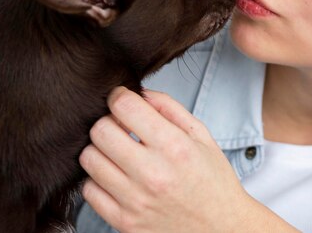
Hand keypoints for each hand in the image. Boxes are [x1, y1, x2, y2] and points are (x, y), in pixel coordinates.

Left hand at [78, 86, 256, 232]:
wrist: (222, 229)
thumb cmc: (213, 181)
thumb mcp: (201, 136)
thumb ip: (169, 107)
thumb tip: (138, 92)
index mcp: (174, 147)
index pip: (124, 107)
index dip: (118, 96)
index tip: (121, 99)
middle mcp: (153, 174)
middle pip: (100, 131)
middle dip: (107, 121)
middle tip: (120, 127)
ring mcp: (135, 201)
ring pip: (89, 159)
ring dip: (100, 150)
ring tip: (118, 153)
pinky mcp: (124, 222)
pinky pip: (89, 191)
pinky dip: (97, 180)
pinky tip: (116, 177)